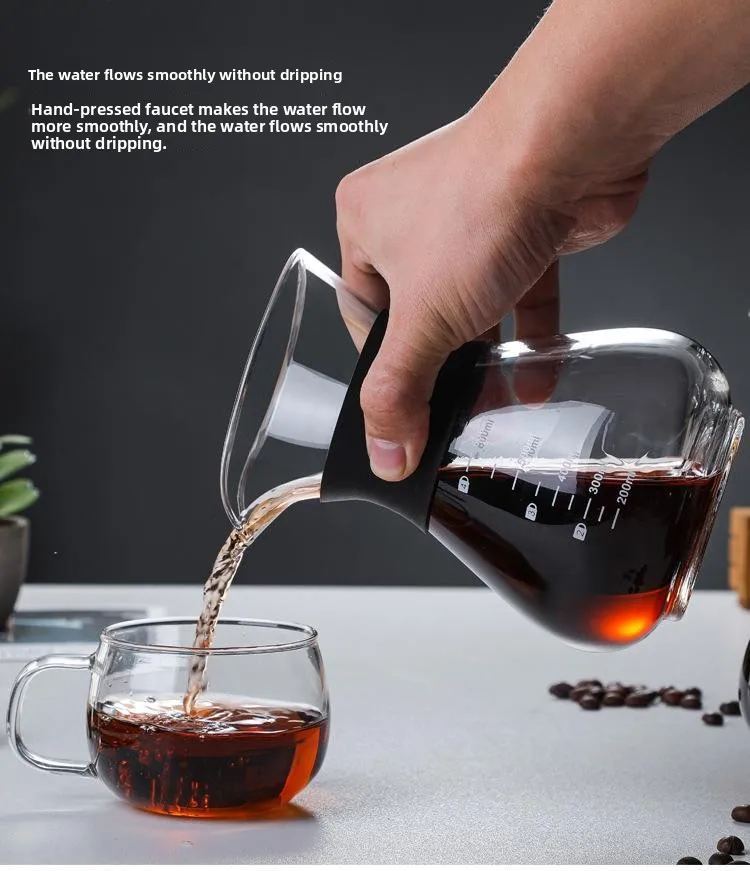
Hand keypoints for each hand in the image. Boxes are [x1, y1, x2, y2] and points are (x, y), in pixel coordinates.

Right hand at [336, 112, 646, 480]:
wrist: (570, 145)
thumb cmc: (482, 201)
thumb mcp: (424, 318)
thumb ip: (400, 390)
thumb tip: (384, 451)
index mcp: (365, 224)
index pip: (363, 316)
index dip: (385, 368)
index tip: (404, 411)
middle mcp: (415, 218)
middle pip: (420, 316)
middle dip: (442, 366)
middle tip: (453, 411)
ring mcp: (475, 221)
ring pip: (473, 306)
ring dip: (488, 357)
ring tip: (496, 402)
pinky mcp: (527, 228)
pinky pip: (520, 293)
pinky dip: (527, 335)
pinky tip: (535, 377)